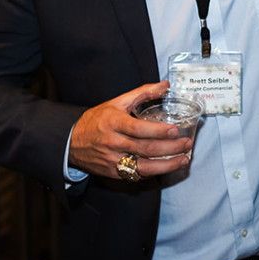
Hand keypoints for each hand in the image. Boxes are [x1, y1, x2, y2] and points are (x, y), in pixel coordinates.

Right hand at [69, 81, 193, 179]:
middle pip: (145, 148)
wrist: (71, 142)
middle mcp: (113, 143)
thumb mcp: (116, 102)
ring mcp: (113, 160)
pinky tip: (168, 167)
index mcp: (113, 123)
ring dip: (166, 165)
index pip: (138, 129)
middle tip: (187, 143)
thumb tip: (165, 85)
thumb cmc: (97, 120)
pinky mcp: (114, 173)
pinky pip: (137, 174)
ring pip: (143, 166)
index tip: (175, 130)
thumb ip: (142, 93)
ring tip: (184, 159)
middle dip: (169, 148)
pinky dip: (154, 172)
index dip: (157, 131)